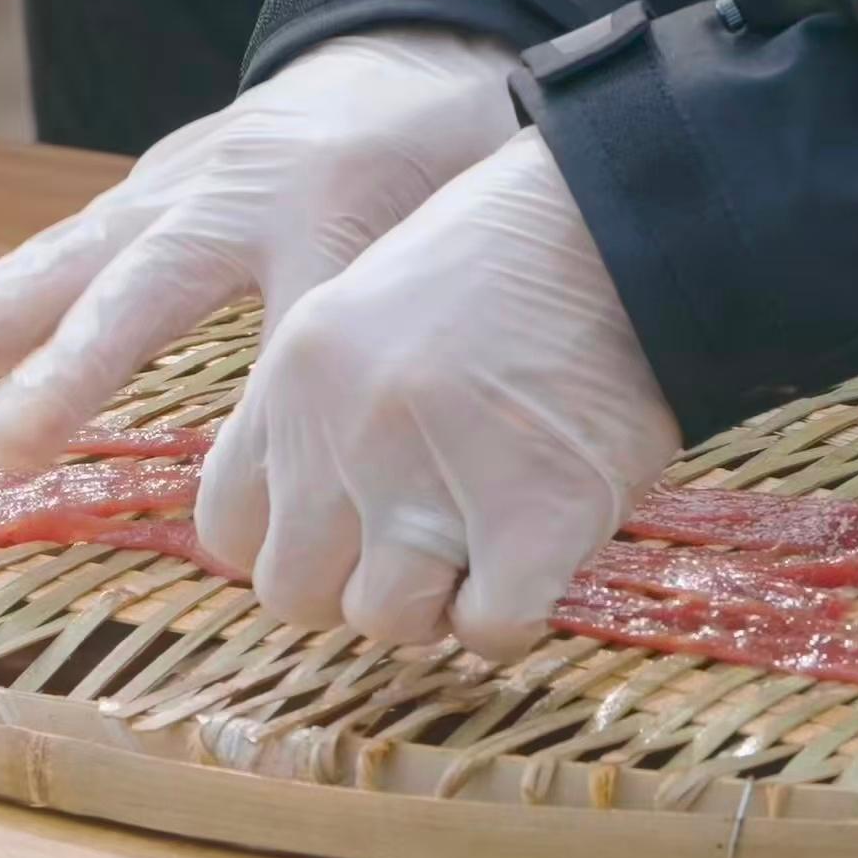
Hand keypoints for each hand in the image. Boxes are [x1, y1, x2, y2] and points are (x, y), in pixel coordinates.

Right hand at [0, 27, 520, 467]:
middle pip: (151, 284)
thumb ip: (428, 330)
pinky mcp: (155, 185)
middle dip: (75, 366)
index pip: (298, 323)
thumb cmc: (449, 167)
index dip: (270, 422)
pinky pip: (68, 248)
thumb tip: (417, 456)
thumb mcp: (467, 239)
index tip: (243, 521)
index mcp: (340, 210)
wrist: (410, 63)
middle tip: (2, 446)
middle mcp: (245, 192)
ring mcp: (188, 182)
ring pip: (77, 255)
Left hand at [195, 128, 681, 660]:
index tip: (342, 532)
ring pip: (387, 623)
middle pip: (294, 593)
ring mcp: (431, 482)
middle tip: (423, 546)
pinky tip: (539, 561)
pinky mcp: (531, 523)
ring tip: (487, 542)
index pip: (227, 525)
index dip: (288, 545)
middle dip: (354, 587)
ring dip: (439, 603)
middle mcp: (343, 432)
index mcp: (296, 372)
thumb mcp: (371, 304)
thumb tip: (317, 521)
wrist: (630, 224)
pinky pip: (489, 633)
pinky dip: (513, 617)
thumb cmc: (517, 256)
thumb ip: (325, 407)